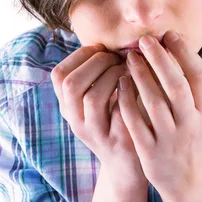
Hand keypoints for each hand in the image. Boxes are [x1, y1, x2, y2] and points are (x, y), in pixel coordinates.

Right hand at [50, 44, 146, 186]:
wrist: (131, 162)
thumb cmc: (119, 118)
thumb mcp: (101, 97)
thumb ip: (98, 73)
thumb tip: (109, 38)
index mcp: (69, 106)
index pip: (59, 75)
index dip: (81, 56)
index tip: (103, 49)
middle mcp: (77, 120)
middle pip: (72, 84)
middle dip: (98, 63)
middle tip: (118, 59)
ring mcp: (96, 133)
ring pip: (94, 97)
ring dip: (114, 76)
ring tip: (129, 71)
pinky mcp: (118, 140)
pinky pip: (121, 112)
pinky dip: (131, 93)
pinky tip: (142, 85)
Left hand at [118, 30, 201, 194]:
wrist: (186, 177)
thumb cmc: (192, 132)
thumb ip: (198, 81)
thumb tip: (183, 45)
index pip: (199, 76)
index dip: (184, 53)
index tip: (169, 35)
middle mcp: (190, 123)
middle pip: (176, 86)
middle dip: (160, 60)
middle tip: (145, 40)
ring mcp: (170, 138)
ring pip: (154, 103)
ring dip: (141, 77)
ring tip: (130, 57)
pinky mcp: (150, 150)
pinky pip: (135, 121)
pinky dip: (127, 100)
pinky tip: (121, 83)